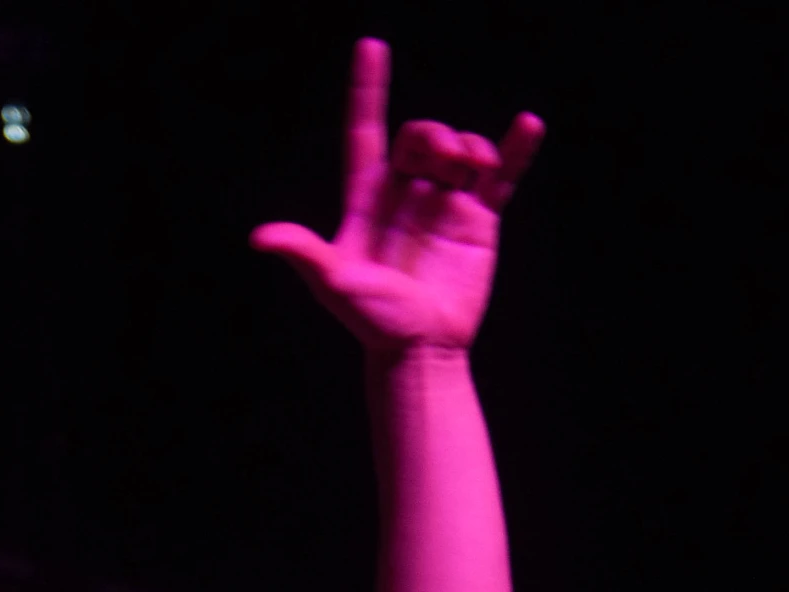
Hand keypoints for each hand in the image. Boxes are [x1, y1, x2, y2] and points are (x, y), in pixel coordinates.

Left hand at [251, 37, 542, 352]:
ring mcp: (444, 205)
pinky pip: (502, 176)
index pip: (366, 130)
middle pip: (420, 135)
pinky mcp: (479, 222)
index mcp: (369, 198)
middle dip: (433, 134)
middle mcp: (406, 195)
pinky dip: (516, 149)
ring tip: (473, 170)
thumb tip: (260, 238)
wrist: (421, 350)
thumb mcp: (335, 282)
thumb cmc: (373, 321)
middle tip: (443, 158)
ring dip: (468, 146)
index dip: (367, 89)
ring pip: (459, 149)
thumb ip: (304, 252)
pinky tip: (528, 126)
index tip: (371, 45)